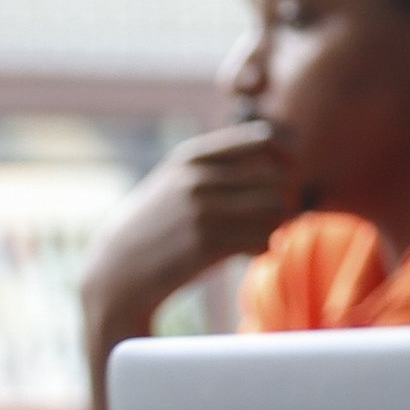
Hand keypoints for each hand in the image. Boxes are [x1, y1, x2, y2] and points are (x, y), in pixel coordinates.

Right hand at [83, 121, 298, 338]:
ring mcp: (200, 210)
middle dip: (286, 199)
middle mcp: (197, 178)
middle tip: (276, 217)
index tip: (289, 178)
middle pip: (277, 178)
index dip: (288, 159)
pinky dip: (263, 248)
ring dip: (277, 226)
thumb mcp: (177, 182)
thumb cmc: (160, 225)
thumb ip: (218, 165)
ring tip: (261, 235)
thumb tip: (276, 148)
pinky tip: (248, 253)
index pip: (264, 139)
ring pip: (276, 209)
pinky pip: (262, 240)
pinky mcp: (205, 243)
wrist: (120, 270)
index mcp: (192, 156)